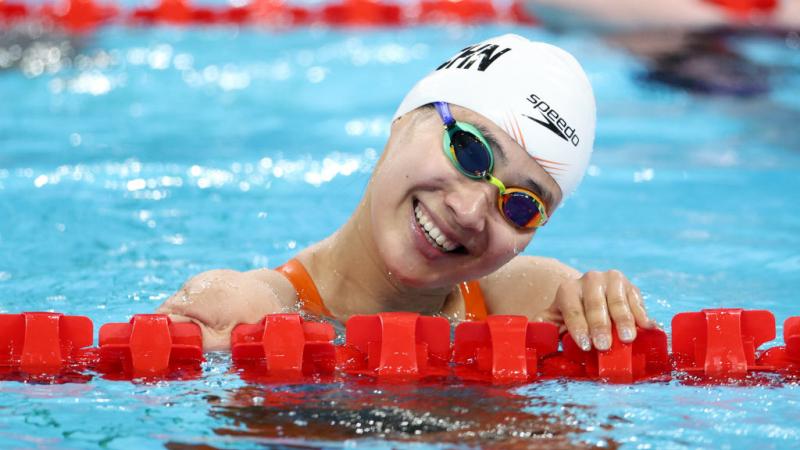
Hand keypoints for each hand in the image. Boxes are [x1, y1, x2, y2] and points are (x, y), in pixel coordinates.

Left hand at [533, 270, 656, 350]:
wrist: (591, 296)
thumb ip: (544, 326)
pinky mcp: (630, 286)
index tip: (585, 345)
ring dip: (623, 320)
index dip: (578, 328)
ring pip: (617, 300)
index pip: (572, 309)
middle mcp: (589, 280)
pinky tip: (647, 327)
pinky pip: (636, 299)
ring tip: (627, 338)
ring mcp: (611, 280)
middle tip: (604, 346)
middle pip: (595, 304)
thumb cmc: (572, 314)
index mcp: (568, 289)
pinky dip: (642, 314)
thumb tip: (533, 336)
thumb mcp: (554, 318)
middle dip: (599, 326)